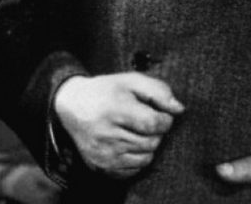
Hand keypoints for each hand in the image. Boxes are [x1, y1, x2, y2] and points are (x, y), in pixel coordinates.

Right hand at [53, 72, 182, 177]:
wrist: (70, 105)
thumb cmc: (105, 91)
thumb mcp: (130, 81)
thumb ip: (158, 91)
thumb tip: (179, 109)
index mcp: (115, 109)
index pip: (154, 124)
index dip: (164, 119)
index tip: (159, 114)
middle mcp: (107, 133)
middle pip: (152, 142)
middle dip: (155, 132)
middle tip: (144, 121)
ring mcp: (103, 153)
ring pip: (146, 158)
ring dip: (147, 145)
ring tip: (135, 132)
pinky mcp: (101, 166)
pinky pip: (134, 170)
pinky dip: (136, 158)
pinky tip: (127, 144)